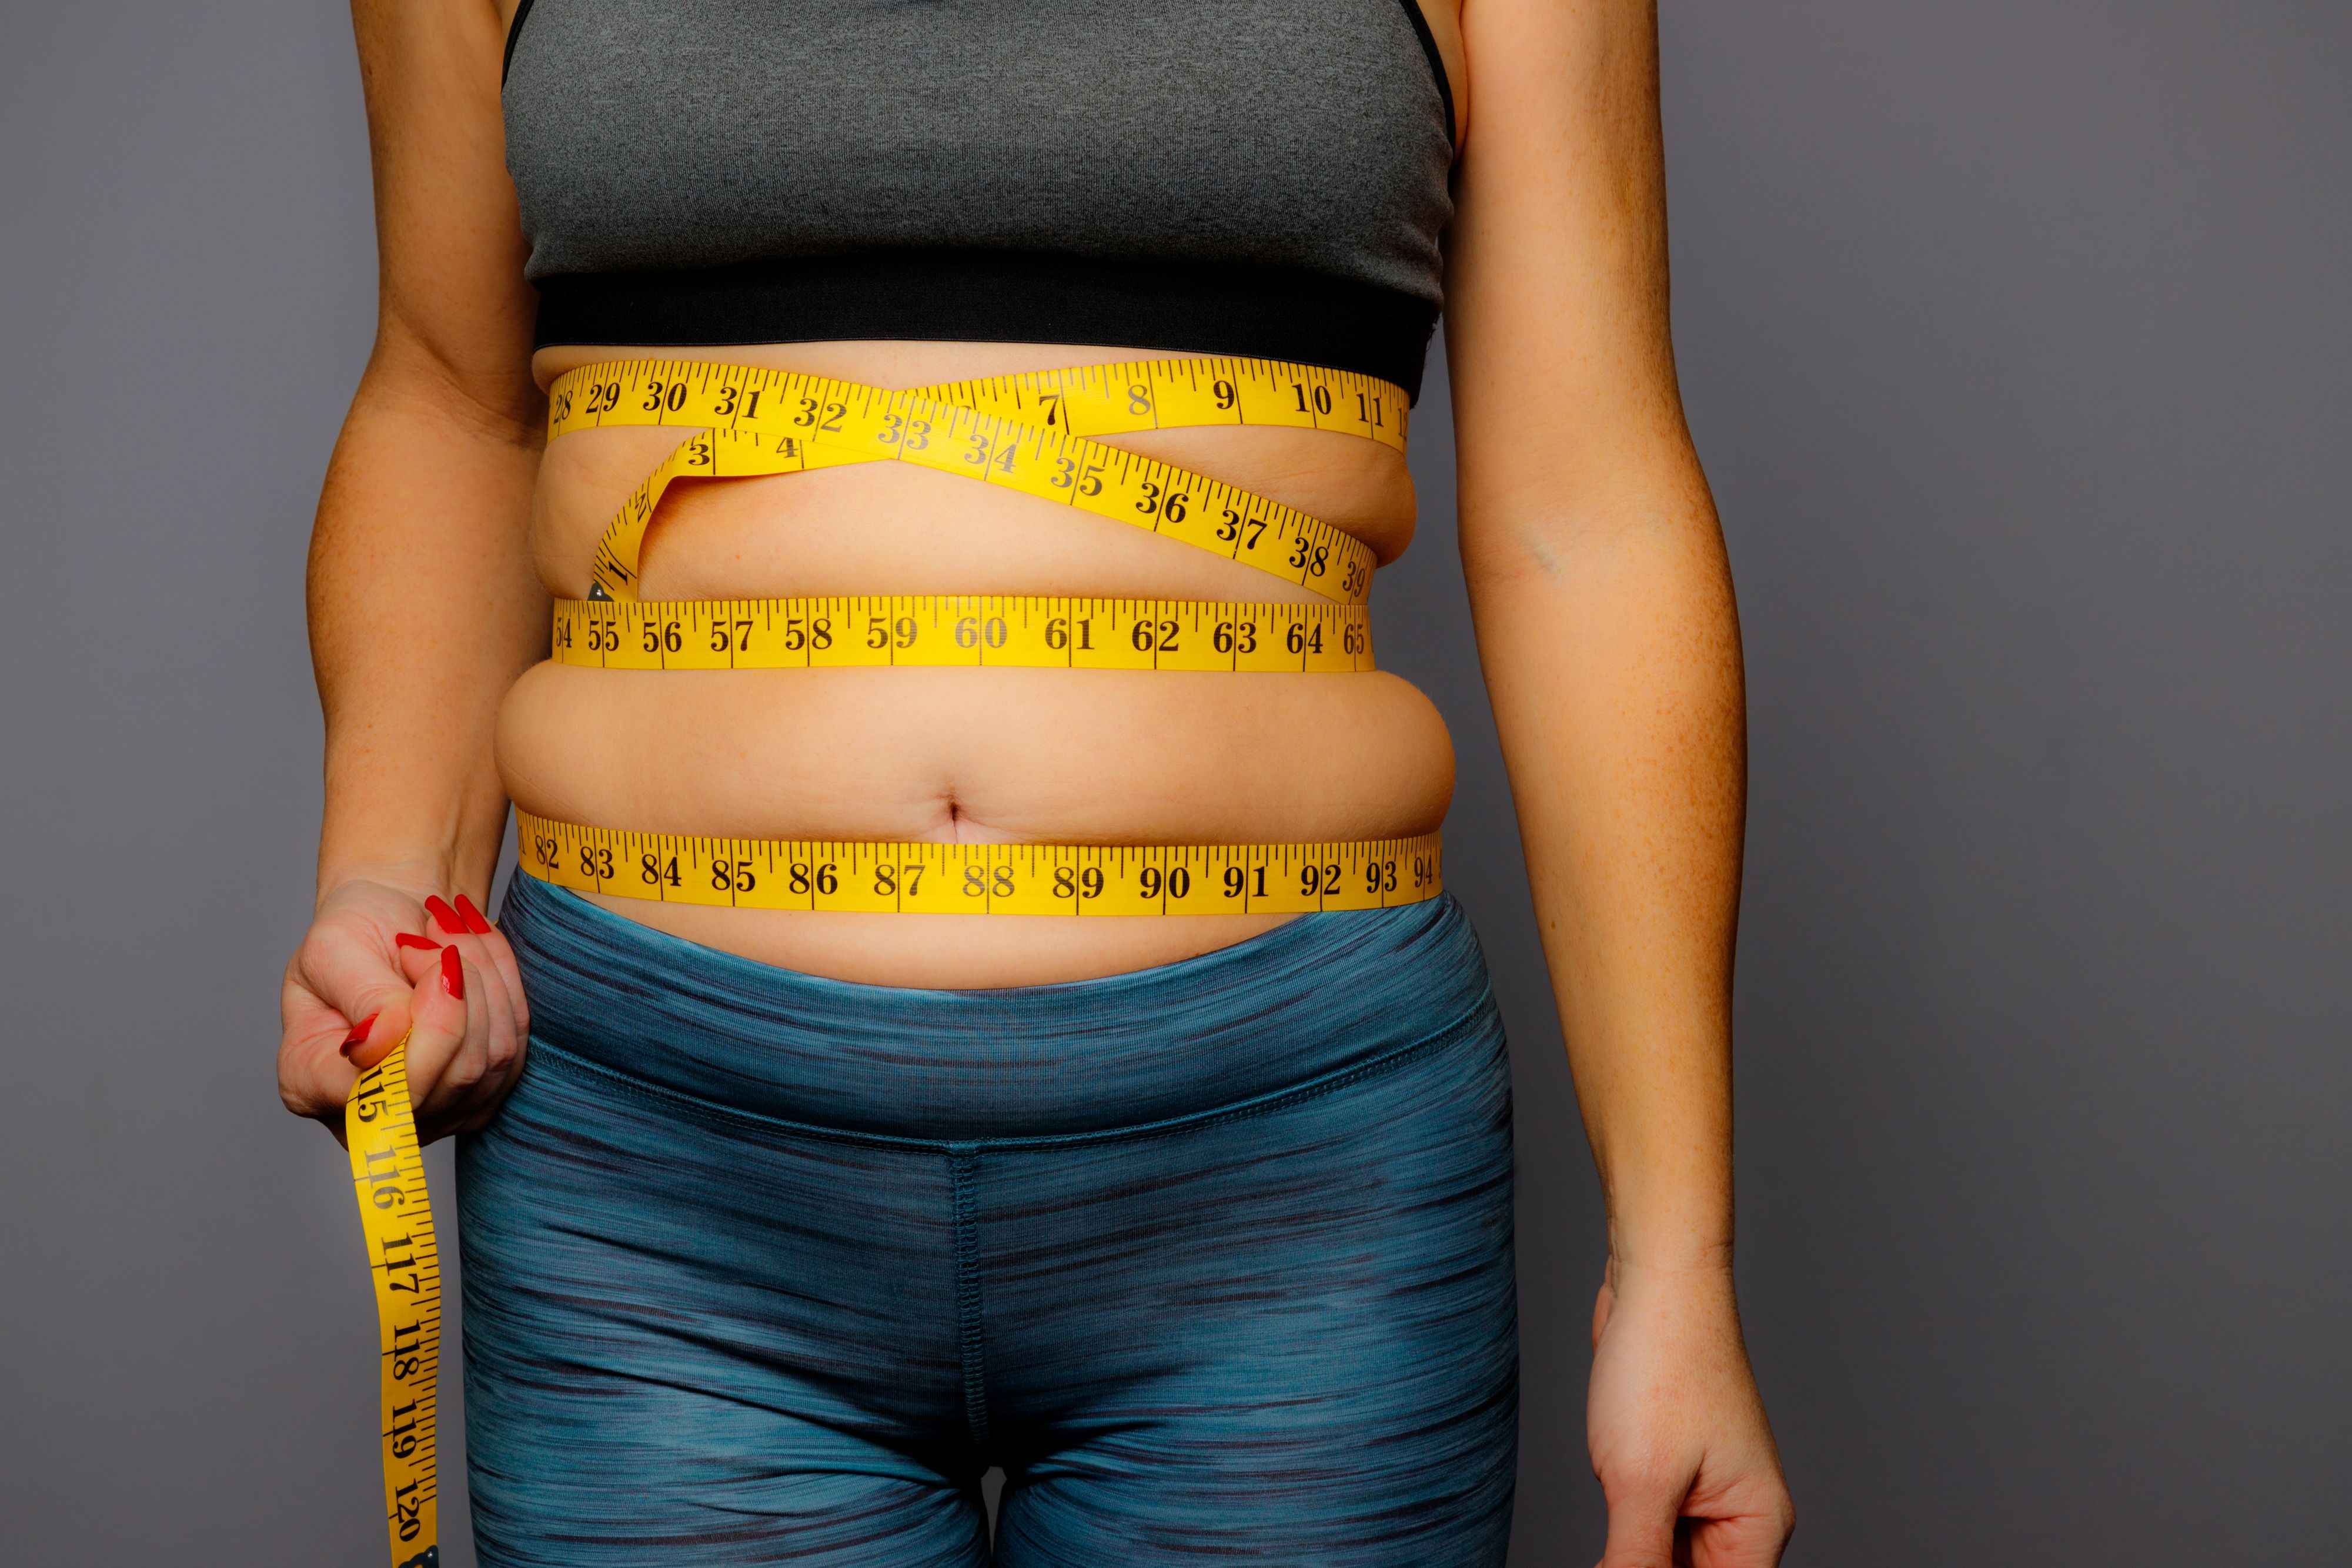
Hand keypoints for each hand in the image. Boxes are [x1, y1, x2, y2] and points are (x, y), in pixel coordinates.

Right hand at [279, 873, 528, 1144]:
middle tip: (435, 936)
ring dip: (484, 981)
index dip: (427, 1027)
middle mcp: (369, 1117)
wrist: (393, 922)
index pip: (384, 1089)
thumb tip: (382, 1044)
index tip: (422, 952)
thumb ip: (364, 999)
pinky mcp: (480, 1096)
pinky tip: (476, 956)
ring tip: (450, 938)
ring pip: (492, 1060)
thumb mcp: (336, 949)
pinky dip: (505, 989)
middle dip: (460, 990)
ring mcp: (432, 1113)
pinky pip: (515, 1047)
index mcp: (309, 1083)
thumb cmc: (354, 934)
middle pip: (453, 1075)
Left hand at [1586, 1257, 1793, 1567]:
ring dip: (1630, 1552)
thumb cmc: (1663, 1365)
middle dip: (1647, 1567)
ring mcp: (1703, 1491)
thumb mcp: (1641, 1480)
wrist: (1654, 1281)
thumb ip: (1636, 1560)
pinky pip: (1648, 1523)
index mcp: (1757, 1525)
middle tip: (1612, 1541)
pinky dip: (1621, 1532)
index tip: (1623, 1566)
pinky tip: (1603, 1515)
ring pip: (1665, 1555)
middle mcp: (1739, 1514)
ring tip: (1615, 1504)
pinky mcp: (1668, 1469)